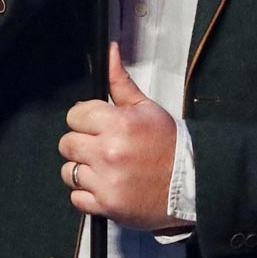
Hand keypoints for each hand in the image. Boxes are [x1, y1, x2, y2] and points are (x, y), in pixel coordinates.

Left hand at [59, 44, 177, 229]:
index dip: (85, 118)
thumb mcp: (146, 108)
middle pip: (67, 143)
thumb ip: (120, 82)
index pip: (75, 115)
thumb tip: (109, 52)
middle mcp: (108, 153)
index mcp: (118, 124)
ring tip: (103, 167)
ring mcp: (106, 182)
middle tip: (100, 146)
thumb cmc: (168, 144)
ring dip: (82, 169)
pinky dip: (87, 193)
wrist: (189, 183)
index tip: (97, 124)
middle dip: (81, 142)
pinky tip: (105, 184)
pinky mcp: (106, 206)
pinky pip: (76, 197)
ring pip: (68, 171)